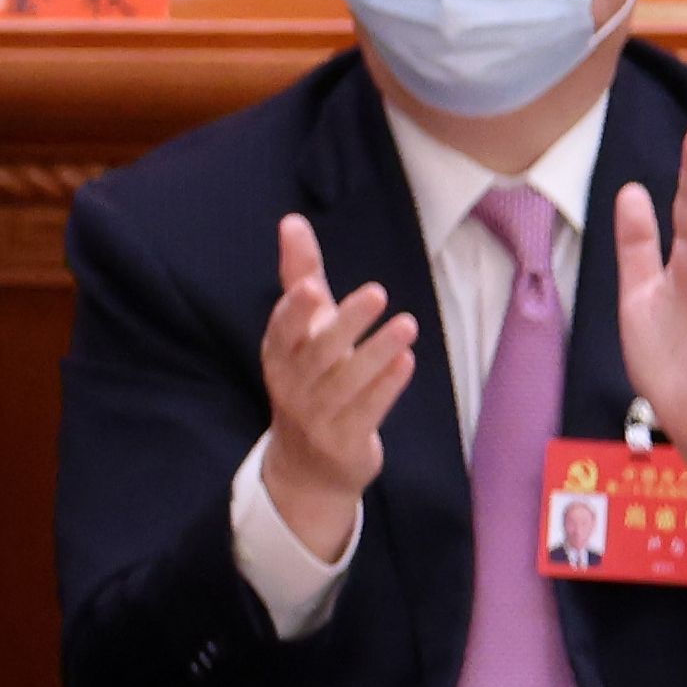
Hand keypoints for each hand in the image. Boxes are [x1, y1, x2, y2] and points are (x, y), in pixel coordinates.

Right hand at [253, 212, 421, 567]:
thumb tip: (291, 220)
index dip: (294, 310)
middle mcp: (291, 385)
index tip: (312, 285)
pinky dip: (386, 388)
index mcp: (279, 355)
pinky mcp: (344, 442)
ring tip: (408, 324)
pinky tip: (407, 362)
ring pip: (344, 383)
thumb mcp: (303, 330)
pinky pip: (365, 413)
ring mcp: (316, 416)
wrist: (307, 466)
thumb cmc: (310, 380)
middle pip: (317, 352)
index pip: (281, 329)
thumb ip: (300, 276)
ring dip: (376, 352)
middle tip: (378, 292)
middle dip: (345, 323)